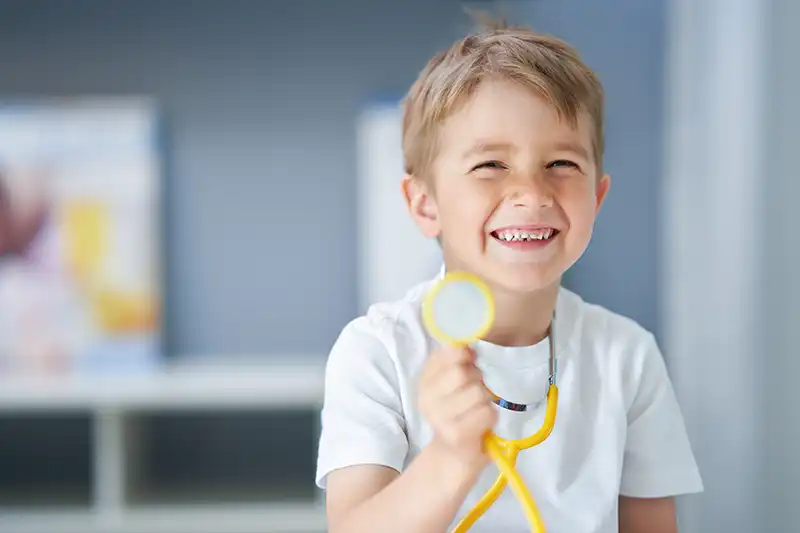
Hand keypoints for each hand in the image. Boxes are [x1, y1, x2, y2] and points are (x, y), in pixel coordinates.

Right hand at [417, 345, 497, 470]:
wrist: (453, 454)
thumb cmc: (458, 413)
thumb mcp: (450, 383)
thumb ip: (455, 361)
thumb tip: (469, 345)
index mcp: (423, 381)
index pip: (446, 353)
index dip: (464, 354)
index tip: (470, 362)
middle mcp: (425, 399)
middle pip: (462, 373)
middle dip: (477, 379)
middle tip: (475, 390)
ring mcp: (439, 418)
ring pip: (477, 393)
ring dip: (485, 400)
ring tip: (477, 409)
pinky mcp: (456, 434)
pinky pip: (486, 412)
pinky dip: (490, 416)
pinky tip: (481, 423)